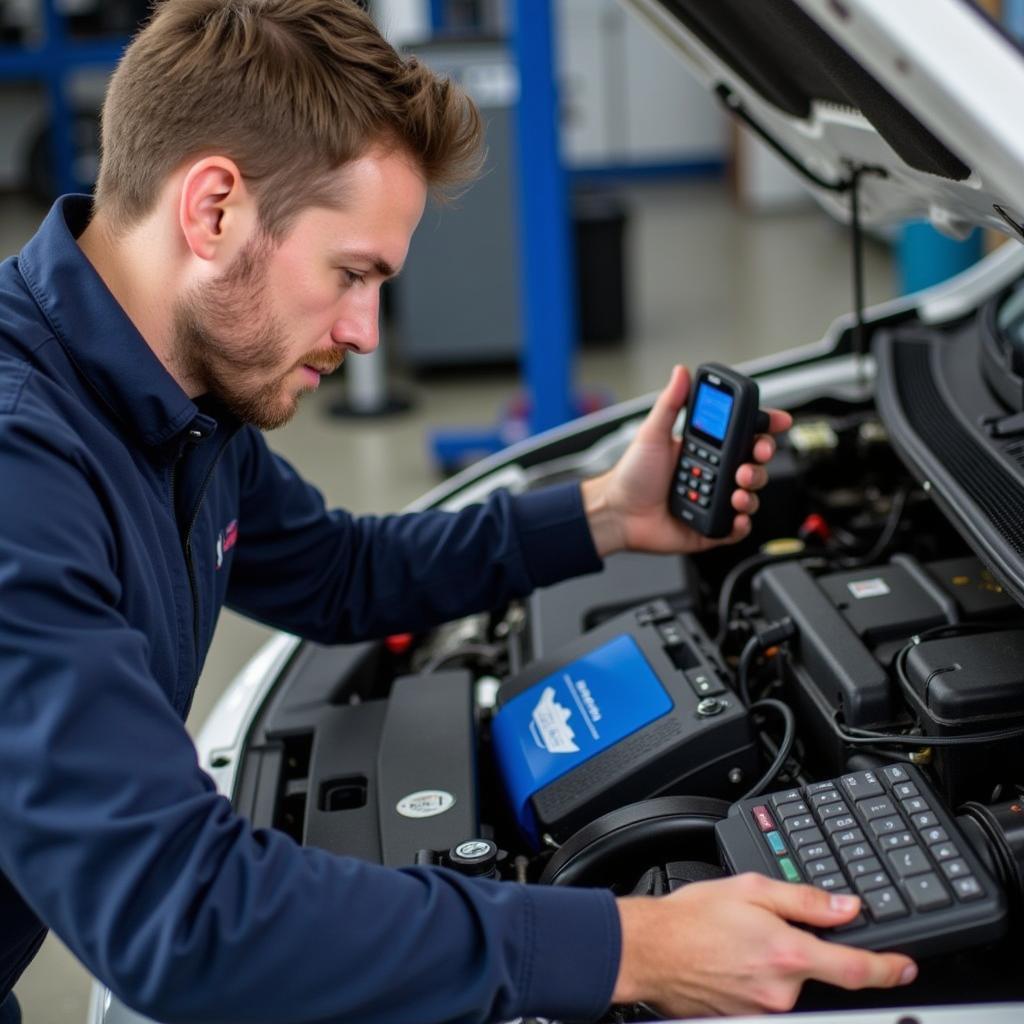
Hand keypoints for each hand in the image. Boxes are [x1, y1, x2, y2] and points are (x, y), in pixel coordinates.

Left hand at [581, 365, 791, 557]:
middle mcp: (714, 474)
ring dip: (752, 489)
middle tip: (753, 455)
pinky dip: (742, 523)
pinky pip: (737, 527)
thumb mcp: (652, 434)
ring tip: (737, 489)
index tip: (778, 420)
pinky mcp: (711, 527)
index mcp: (705, 449)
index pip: (742, 435)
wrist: (617, 513)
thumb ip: (670, 404)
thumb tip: (680, 373)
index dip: (764, 427)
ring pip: (750, 494)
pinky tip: (735, 515)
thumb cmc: (631, 475)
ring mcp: (714, 501)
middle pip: (754, 463)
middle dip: (761, 457)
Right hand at [612, 874, 916, 1016]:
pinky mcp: (746, 1020)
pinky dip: (754, 978)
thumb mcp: (751, 889)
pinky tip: (727, 960)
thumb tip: (845, 907)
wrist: (648, 951)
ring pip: (789, 984)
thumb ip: (804, 900)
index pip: (857, 969)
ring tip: (734, 941)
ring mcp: (764, 1010)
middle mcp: (781, 990)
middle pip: (816, 972)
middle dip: (798, 949)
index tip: (905, 968)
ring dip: (774, 963)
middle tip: (759, 928)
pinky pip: (766, 998)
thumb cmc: (690, 919)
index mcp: (788, 954)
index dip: (889, 969)